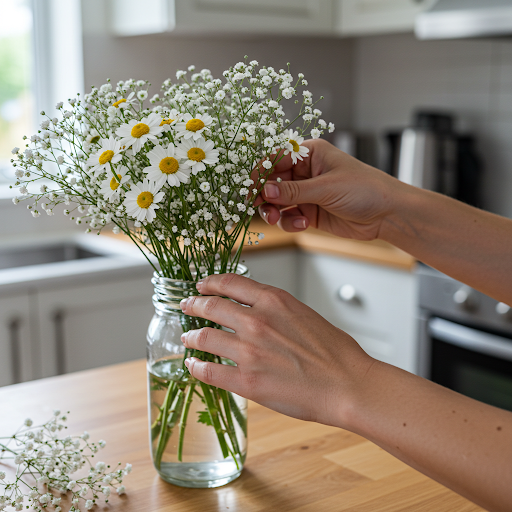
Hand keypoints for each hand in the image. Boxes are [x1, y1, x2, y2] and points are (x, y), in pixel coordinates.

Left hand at [180, 273, 373, 426]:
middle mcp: (257, 321)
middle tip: (186, 306)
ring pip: (205, 337)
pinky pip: (209, 371)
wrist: (348, 385)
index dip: (210, 282)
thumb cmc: (334, 352)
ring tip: (188, 338)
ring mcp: (249, 351)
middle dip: (193, 305)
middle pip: (211, 306)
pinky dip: (197, 366)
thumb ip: (274, 309)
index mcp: (274, 300)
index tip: (201, 285)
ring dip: (192, 336)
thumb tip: (252, 311)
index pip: (230, 283)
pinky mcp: (247, 381)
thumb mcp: (303, 314)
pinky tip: (193, 365)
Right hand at [256, 139, 401, 240]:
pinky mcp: (309, 212)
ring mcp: (307, 193)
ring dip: (274, 212)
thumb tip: (266, 191)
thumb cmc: (365, 189)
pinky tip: (303, 224)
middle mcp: (305, 172)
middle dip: (265, 196)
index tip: (250, 187)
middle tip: (259, 207)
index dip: (261, 172)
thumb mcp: (327, 187)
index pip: (276, 159)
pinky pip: (289, 217)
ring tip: (277, 219)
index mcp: (310, 154)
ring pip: (277, 202)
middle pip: (273, 182)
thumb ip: (294, 191)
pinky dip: (290, 222)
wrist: (386, 214)